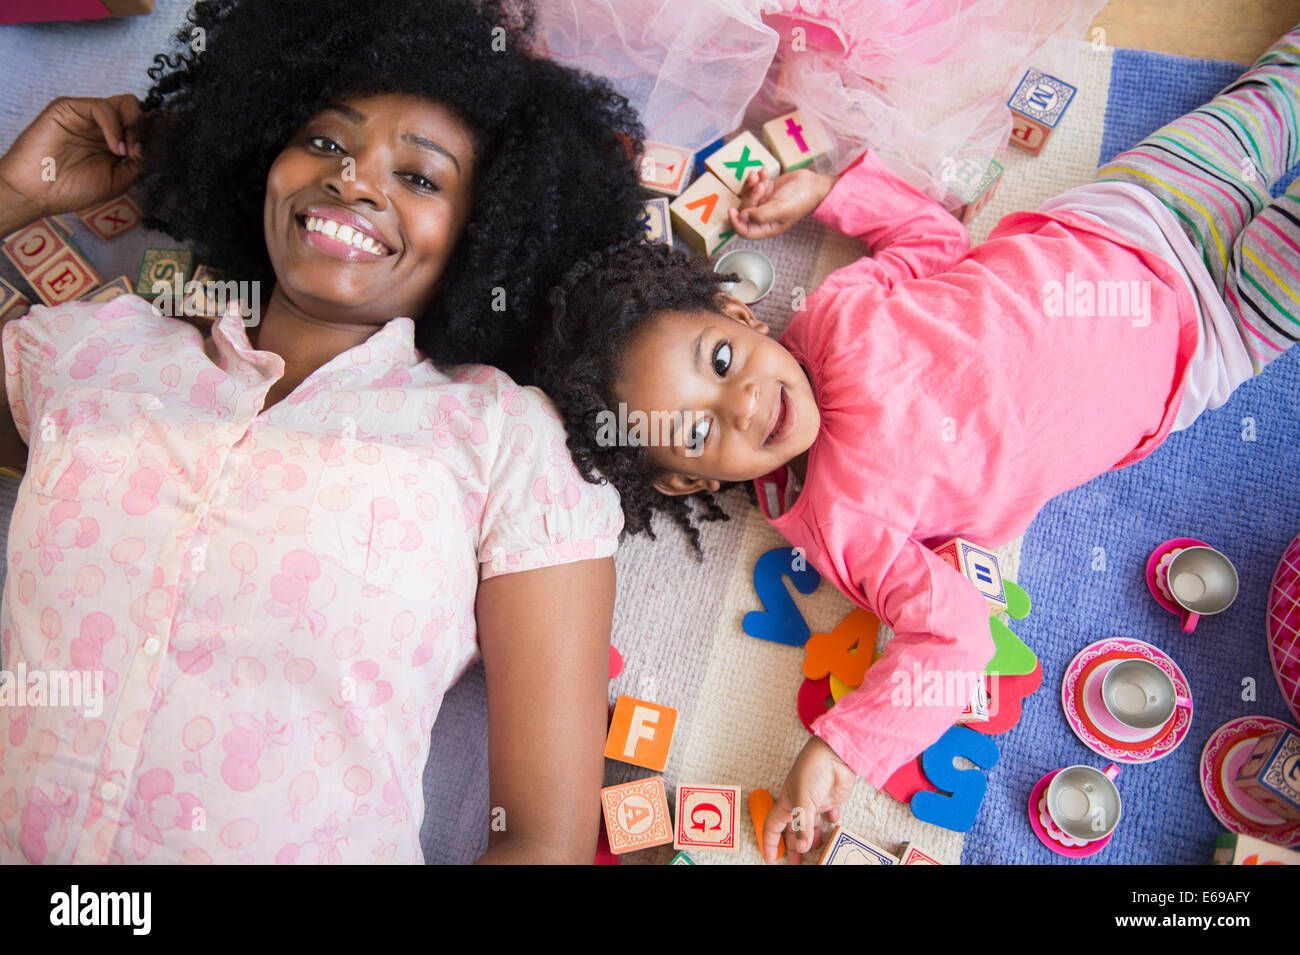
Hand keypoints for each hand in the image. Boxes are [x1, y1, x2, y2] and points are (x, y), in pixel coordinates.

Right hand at [0, 95, 144, 224]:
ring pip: (124, 102)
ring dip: (134, 127)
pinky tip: (116, 148)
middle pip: (136, 109)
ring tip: (128, 152)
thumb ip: (139, 162)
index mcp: (113, 139)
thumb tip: (155, 146)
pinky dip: (115, 127)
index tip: (165, 145)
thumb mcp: (118, 180)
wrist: (38, 192)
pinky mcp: (69, 108)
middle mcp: (102, 125)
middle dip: (147, 127)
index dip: (155, 132)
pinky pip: (101, 107)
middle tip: (142, 150)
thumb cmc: (73, 189)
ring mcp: (86, 115)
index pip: (141, 124)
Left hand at [727, 167, 836, 239]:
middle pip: (744, 209)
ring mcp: (764, 203)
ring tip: (760, 176)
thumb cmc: (801, 200)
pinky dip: (756, 178)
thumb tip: (742, 216)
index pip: (745, 231)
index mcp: (767, 227)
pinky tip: (764, 171)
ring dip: (751, 184)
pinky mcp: (766, 190)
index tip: (732, 210)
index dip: (735, 223)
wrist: (813, 184)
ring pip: (747, 195)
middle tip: (760, 186)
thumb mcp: (780, 209)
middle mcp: (764, 216)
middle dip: (749, 196)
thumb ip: (760, 215)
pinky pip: (753, 185)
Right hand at [761, 736, 857, 863]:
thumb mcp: (804, 800)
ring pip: (811, 826)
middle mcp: (799, 804)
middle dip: (793, 847)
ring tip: (816, 852)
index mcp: (787, 802)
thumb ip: (802, 825)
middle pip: (793, 830)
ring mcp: (816, 802)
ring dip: (812, 839)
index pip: (773, 826)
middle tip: (796, 863)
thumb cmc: (812, 769)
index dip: (770, 842)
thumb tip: (802, 847)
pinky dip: (830, 822)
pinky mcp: (831, 800)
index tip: (771, 858)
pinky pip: (830, 815)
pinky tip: (833, 826)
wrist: (835, 754)